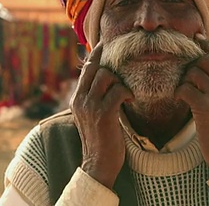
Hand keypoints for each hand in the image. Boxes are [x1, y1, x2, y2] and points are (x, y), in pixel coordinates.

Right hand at [69, 42, 133, 187]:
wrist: (98, 164)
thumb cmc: (101, 140)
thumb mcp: (92, 116)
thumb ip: (96, 98)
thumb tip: (107, 81)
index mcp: (77, 98)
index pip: (86, 69)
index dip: (97, 54)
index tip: (107, 44)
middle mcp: (80, 99)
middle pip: (94, 66)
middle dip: (110, 59)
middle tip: (125, 55)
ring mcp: (90, 106)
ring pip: (106, 75)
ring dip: (120, 81)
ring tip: (127, 92)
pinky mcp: (103, 114)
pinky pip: (118, 91)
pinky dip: (127, 92)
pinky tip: (131, 100)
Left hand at [174, 33, 208, 172]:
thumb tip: (208, 67)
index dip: (206, 48)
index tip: (197, 38)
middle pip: (205, 61)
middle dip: (192, 67)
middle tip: (186, 79)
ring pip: (194, 72)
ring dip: (185, 81)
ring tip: (185, 94)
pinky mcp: (206, 106)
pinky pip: (185, 88)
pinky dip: (179, 93)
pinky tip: (181, 101)